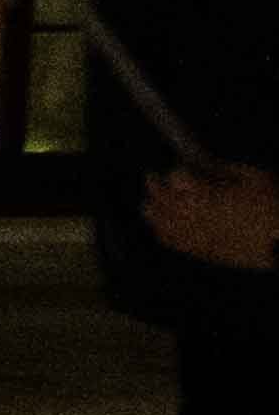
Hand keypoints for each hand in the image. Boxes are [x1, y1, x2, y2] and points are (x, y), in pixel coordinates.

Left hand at [145, 164, 278, 272]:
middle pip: (161, 199)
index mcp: (208, 195)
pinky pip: (171, 241)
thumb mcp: (255, 178)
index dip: (175, 171)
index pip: (176, 178)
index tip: (178, 166)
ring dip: (152, 209)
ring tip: (149, 202)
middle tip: (151, 177)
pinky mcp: (201, 251)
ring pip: (160, 222)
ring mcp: (196, 235)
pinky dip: (161, 230)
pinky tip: (160, 225)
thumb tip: (205, 163)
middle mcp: (195, 217)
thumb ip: (225, 169)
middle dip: (154, 186)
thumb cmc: (274, 207)